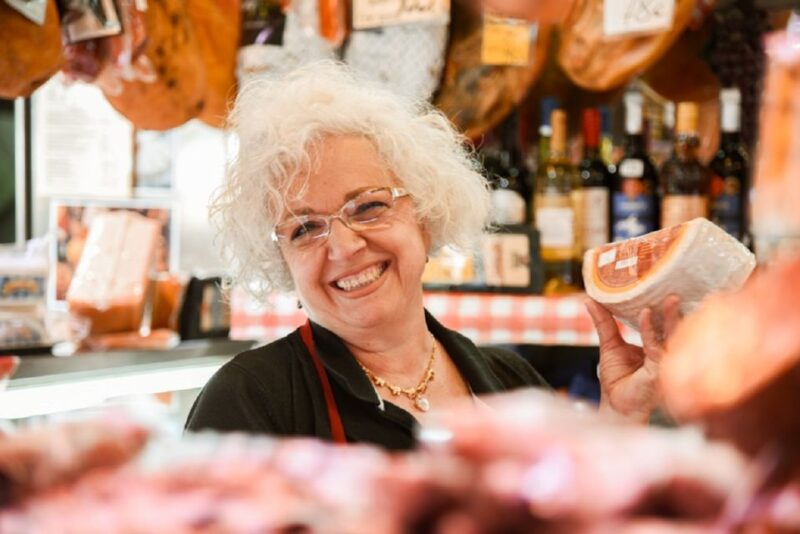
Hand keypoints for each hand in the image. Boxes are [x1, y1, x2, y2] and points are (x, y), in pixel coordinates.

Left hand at [585, 296, 680, 423]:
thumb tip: (590, 299)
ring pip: (671, 337)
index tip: (662, 288)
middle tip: (673, 289)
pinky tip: (646, 315)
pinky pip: (656, 348)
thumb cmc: (617, 381)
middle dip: (674, 310)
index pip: (664, 324)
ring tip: (669, 299)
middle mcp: (664, 353)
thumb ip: (604, 323)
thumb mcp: (609, 345)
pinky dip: (650, 331)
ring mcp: (664, 363)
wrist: (616, 407)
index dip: (664, 307)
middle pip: (673, 328)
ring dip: (670, 317)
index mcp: (656, 347)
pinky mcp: (658, 371)